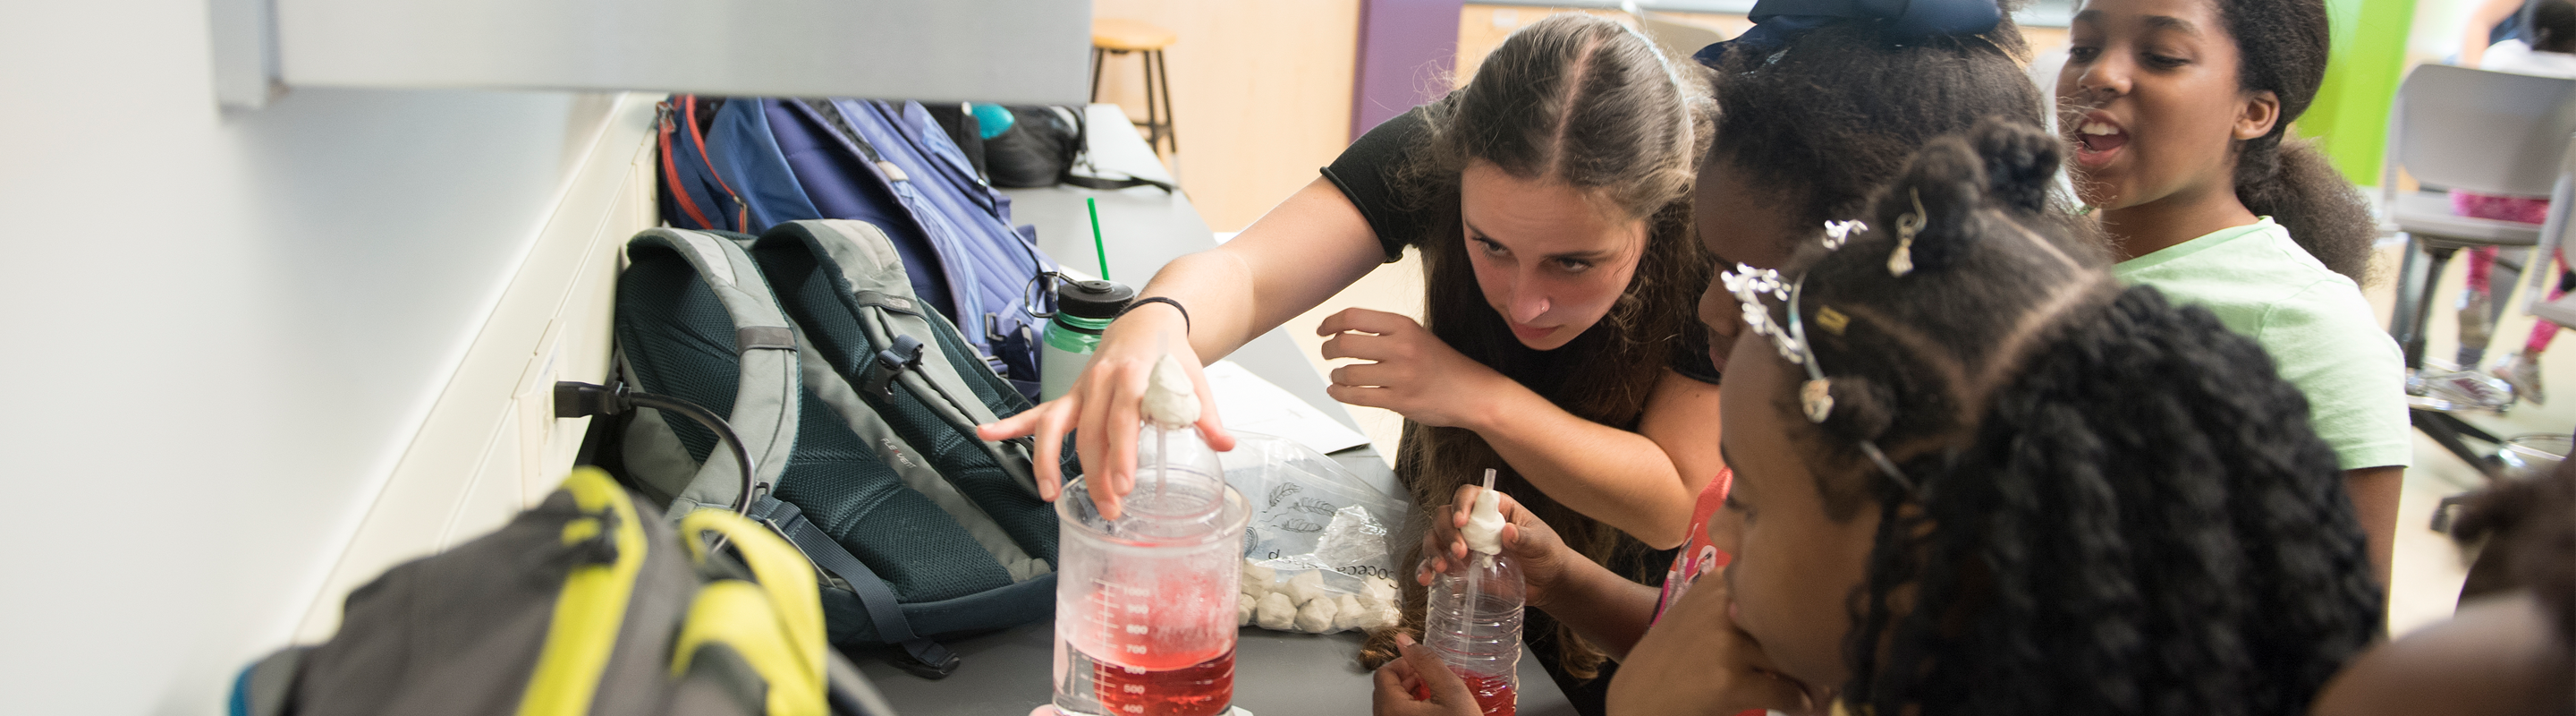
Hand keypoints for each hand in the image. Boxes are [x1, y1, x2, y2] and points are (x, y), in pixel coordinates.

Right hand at [974, 305, 1233, 519]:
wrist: (1148, 322)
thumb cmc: (1170, 356)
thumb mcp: (1194, 380)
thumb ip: (1205, 415)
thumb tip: (1226, 445)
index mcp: (1134, 376)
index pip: (1123, 419)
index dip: (1121, 453)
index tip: (1121, 484)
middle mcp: (1101, 381)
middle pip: (1091, 434)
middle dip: (1095, 474)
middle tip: (1108, 508)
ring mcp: (1080, 389)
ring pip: (1057, 427)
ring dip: (1050, 463)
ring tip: (1051, 495)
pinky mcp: (1068, 396)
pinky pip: (1036, 412)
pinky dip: (1010, 424)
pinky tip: (986, 434)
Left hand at [1319, 308, 1511, 428]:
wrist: (1473, 393)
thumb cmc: (1443, 365)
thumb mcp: (1417, 335)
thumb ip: (1385, 332)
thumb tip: (1342, 331)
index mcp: (1404, 326)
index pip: (1354, 317)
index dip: (1331, 322)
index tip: (1322, 329)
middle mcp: (1401, 348)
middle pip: (1345, 344)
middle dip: (1328, 349)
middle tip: (1326, 352)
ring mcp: (1400, 376)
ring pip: (1348, 373)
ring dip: (1335, 376)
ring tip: (1336, 376)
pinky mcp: (1399, 401)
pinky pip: (1358, 397)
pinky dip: (1340, 394)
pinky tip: (1337, 391)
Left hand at [1371, 633, 1487, 715]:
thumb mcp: (1451, 691)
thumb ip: (1427, 662)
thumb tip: (1406, 641)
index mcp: (1391, 709)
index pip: (1384, 673)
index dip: (1405, 663)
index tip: (1423, 664)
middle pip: (1386, 690)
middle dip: (1409, 679)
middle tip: (1431, 679)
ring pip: (1393, 706)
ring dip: (1412, 696)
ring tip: (1436, 696)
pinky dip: (1414, 712)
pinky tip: (1436, 713)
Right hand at [1416, 484, 1576, 610]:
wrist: (1548, 583)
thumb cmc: (1546, 554)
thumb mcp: (1541, 543)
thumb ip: (1526, 538)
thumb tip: (1508, 531)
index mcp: (1494, 508)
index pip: (1470, 495)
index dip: (1461, 504)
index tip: (1462, 522)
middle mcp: (1474, 523)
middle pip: (1445, 515)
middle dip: (1446, 532)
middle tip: (1460, 552)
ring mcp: (1465, 544)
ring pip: (1435, 537)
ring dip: (1433, 550)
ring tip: (1442, 567)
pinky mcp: (1460, 566)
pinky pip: (1437, 564)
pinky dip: (1427, 570)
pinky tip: (1427, 579)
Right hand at [1607, 568, 1816, 715]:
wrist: (1635, 702)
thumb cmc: (1672, 663)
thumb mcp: (1700, 616)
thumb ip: (1742, 606)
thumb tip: (1809, 616)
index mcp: (1720, 583)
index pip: (1784, 591)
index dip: (1808, 618)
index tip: (1822, 639)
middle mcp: (1724, 606)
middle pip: (1794, 624)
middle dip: (1816, 653)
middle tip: (1832, 676)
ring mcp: (1726, 644)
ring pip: (1797, 660)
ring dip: (1815, 684)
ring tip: (1821, 697)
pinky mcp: (1729, 682)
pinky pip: (1788, 694)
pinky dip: (1801, 706)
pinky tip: (1799, 710)